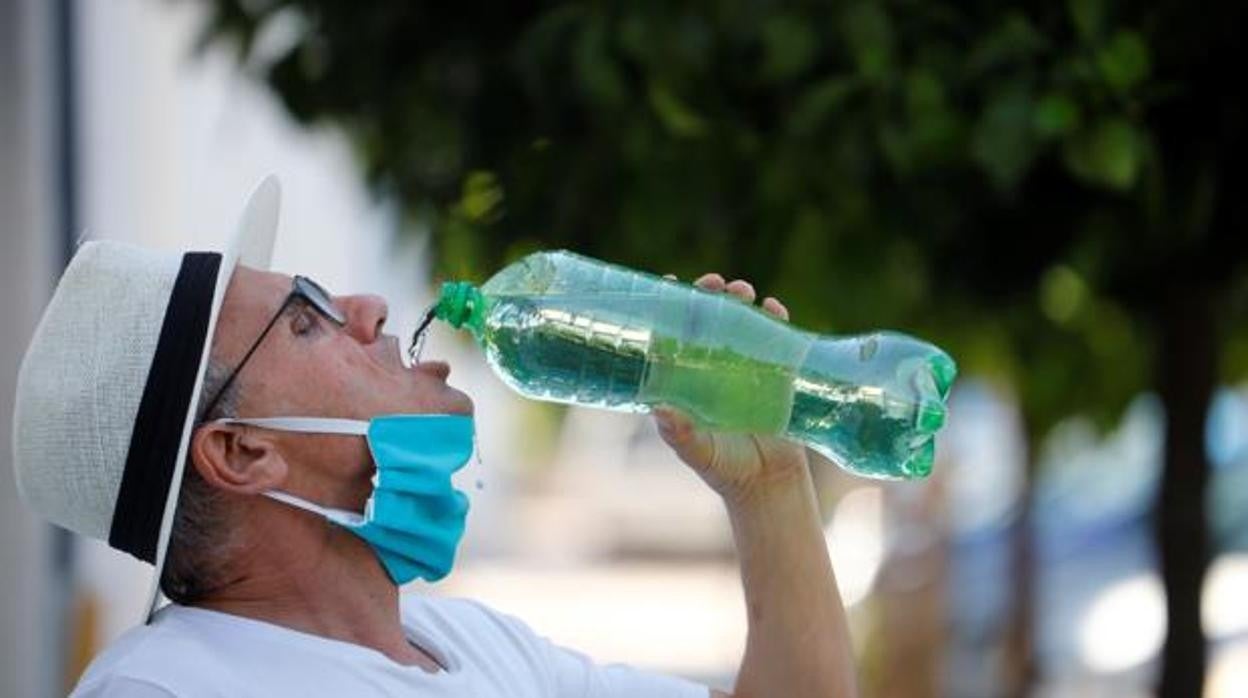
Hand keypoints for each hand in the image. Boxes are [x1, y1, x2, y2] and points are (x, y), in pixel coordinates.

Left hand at [653, 273, 810, 507]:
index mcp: (688, 378)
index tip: (670, 281)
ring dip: (741, 299)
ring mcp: (747, 365)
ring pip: (742, 320)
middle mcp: (715, 365)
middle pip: (709, 317)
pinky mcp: (778, 373)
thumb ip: (680, 433)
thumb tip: (659, 410)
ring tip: (743, 291)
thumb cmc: (724, 467)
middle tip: (713, 283)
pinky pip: (778, 337)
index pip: (675, 332)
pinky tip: (775, 309)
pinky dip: (777, 319)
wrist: (769, 484)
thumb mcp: (698, 452)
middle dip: (710, 293)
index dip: (671, 305)